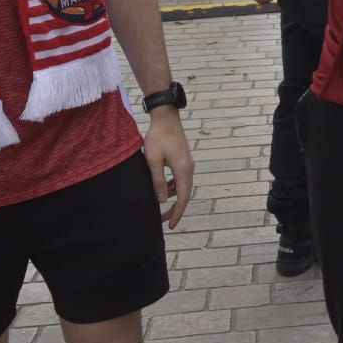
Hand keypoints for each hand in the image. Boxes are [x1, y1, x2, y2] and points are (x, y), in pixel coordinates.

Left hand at [144, 111, 194, 228]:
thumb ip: (158, 182)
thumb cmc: (158, 138)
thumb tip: (162, 201)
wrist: (166, 117)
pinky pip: (181, 179)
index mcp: (183, 170)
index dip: (177, 213)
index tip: (171, 225)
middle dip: (175, 209)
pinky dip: (173, 188)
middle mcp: (189, 168)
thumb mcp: (153, 161)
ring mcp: (188, 163)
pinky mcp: (184, 159)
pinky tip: (163, 189)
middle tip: (164, 221)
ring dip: (173, 198)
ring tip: (160, 207)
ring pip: (183, 187)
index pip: (183, 198)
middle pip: (185, 194)